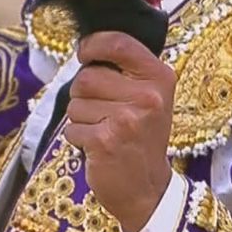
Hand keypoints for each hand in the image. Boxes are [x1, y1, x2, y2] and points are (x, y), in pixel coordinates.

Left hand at [63, 31, 175, 231]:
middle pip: (87, 76)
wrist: (148, 188)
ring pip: (75, 102)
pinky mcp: (105, 141)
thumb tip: (88, 44)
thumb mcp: (150, 96)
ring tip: (103, 130)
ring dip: (81, 118)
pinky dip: (77, 138)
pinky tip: (97, 147)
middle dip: (83, 93)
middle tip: (102, 110)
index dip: (93, 44)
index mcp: (159, 77)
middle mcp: (147, 97)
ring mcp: (127, 120)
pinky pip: (71, 127)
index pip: (118, 42)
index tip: (85, 53)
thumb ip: (127, 69)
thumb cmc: (142, 136)